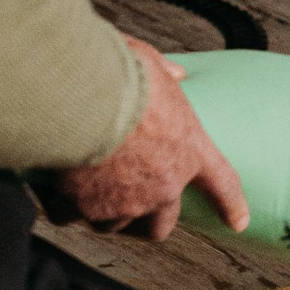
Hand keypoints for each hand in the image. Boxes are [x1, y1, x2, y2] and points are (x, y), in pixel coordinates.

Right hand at [42, 38, 249, 241]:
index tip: (238, 222)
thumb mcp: (152, 63)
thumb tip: (177, 72)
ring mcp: (124, 203)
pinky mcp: (86, 208)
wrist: (81, 97)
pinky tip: (51, 189)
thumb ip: (166, 74)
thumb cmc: (119, 74)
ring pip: (112, 224)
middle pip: (160, 226)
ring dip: (101, 210)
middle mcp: (162, 186)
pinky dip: (60, 205)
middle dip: (148, 220)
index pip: (222, 184)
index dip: (231, 206)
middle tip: (132, 204)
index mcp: (189, 150)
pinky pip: (68, 216)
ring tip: (83, 185)